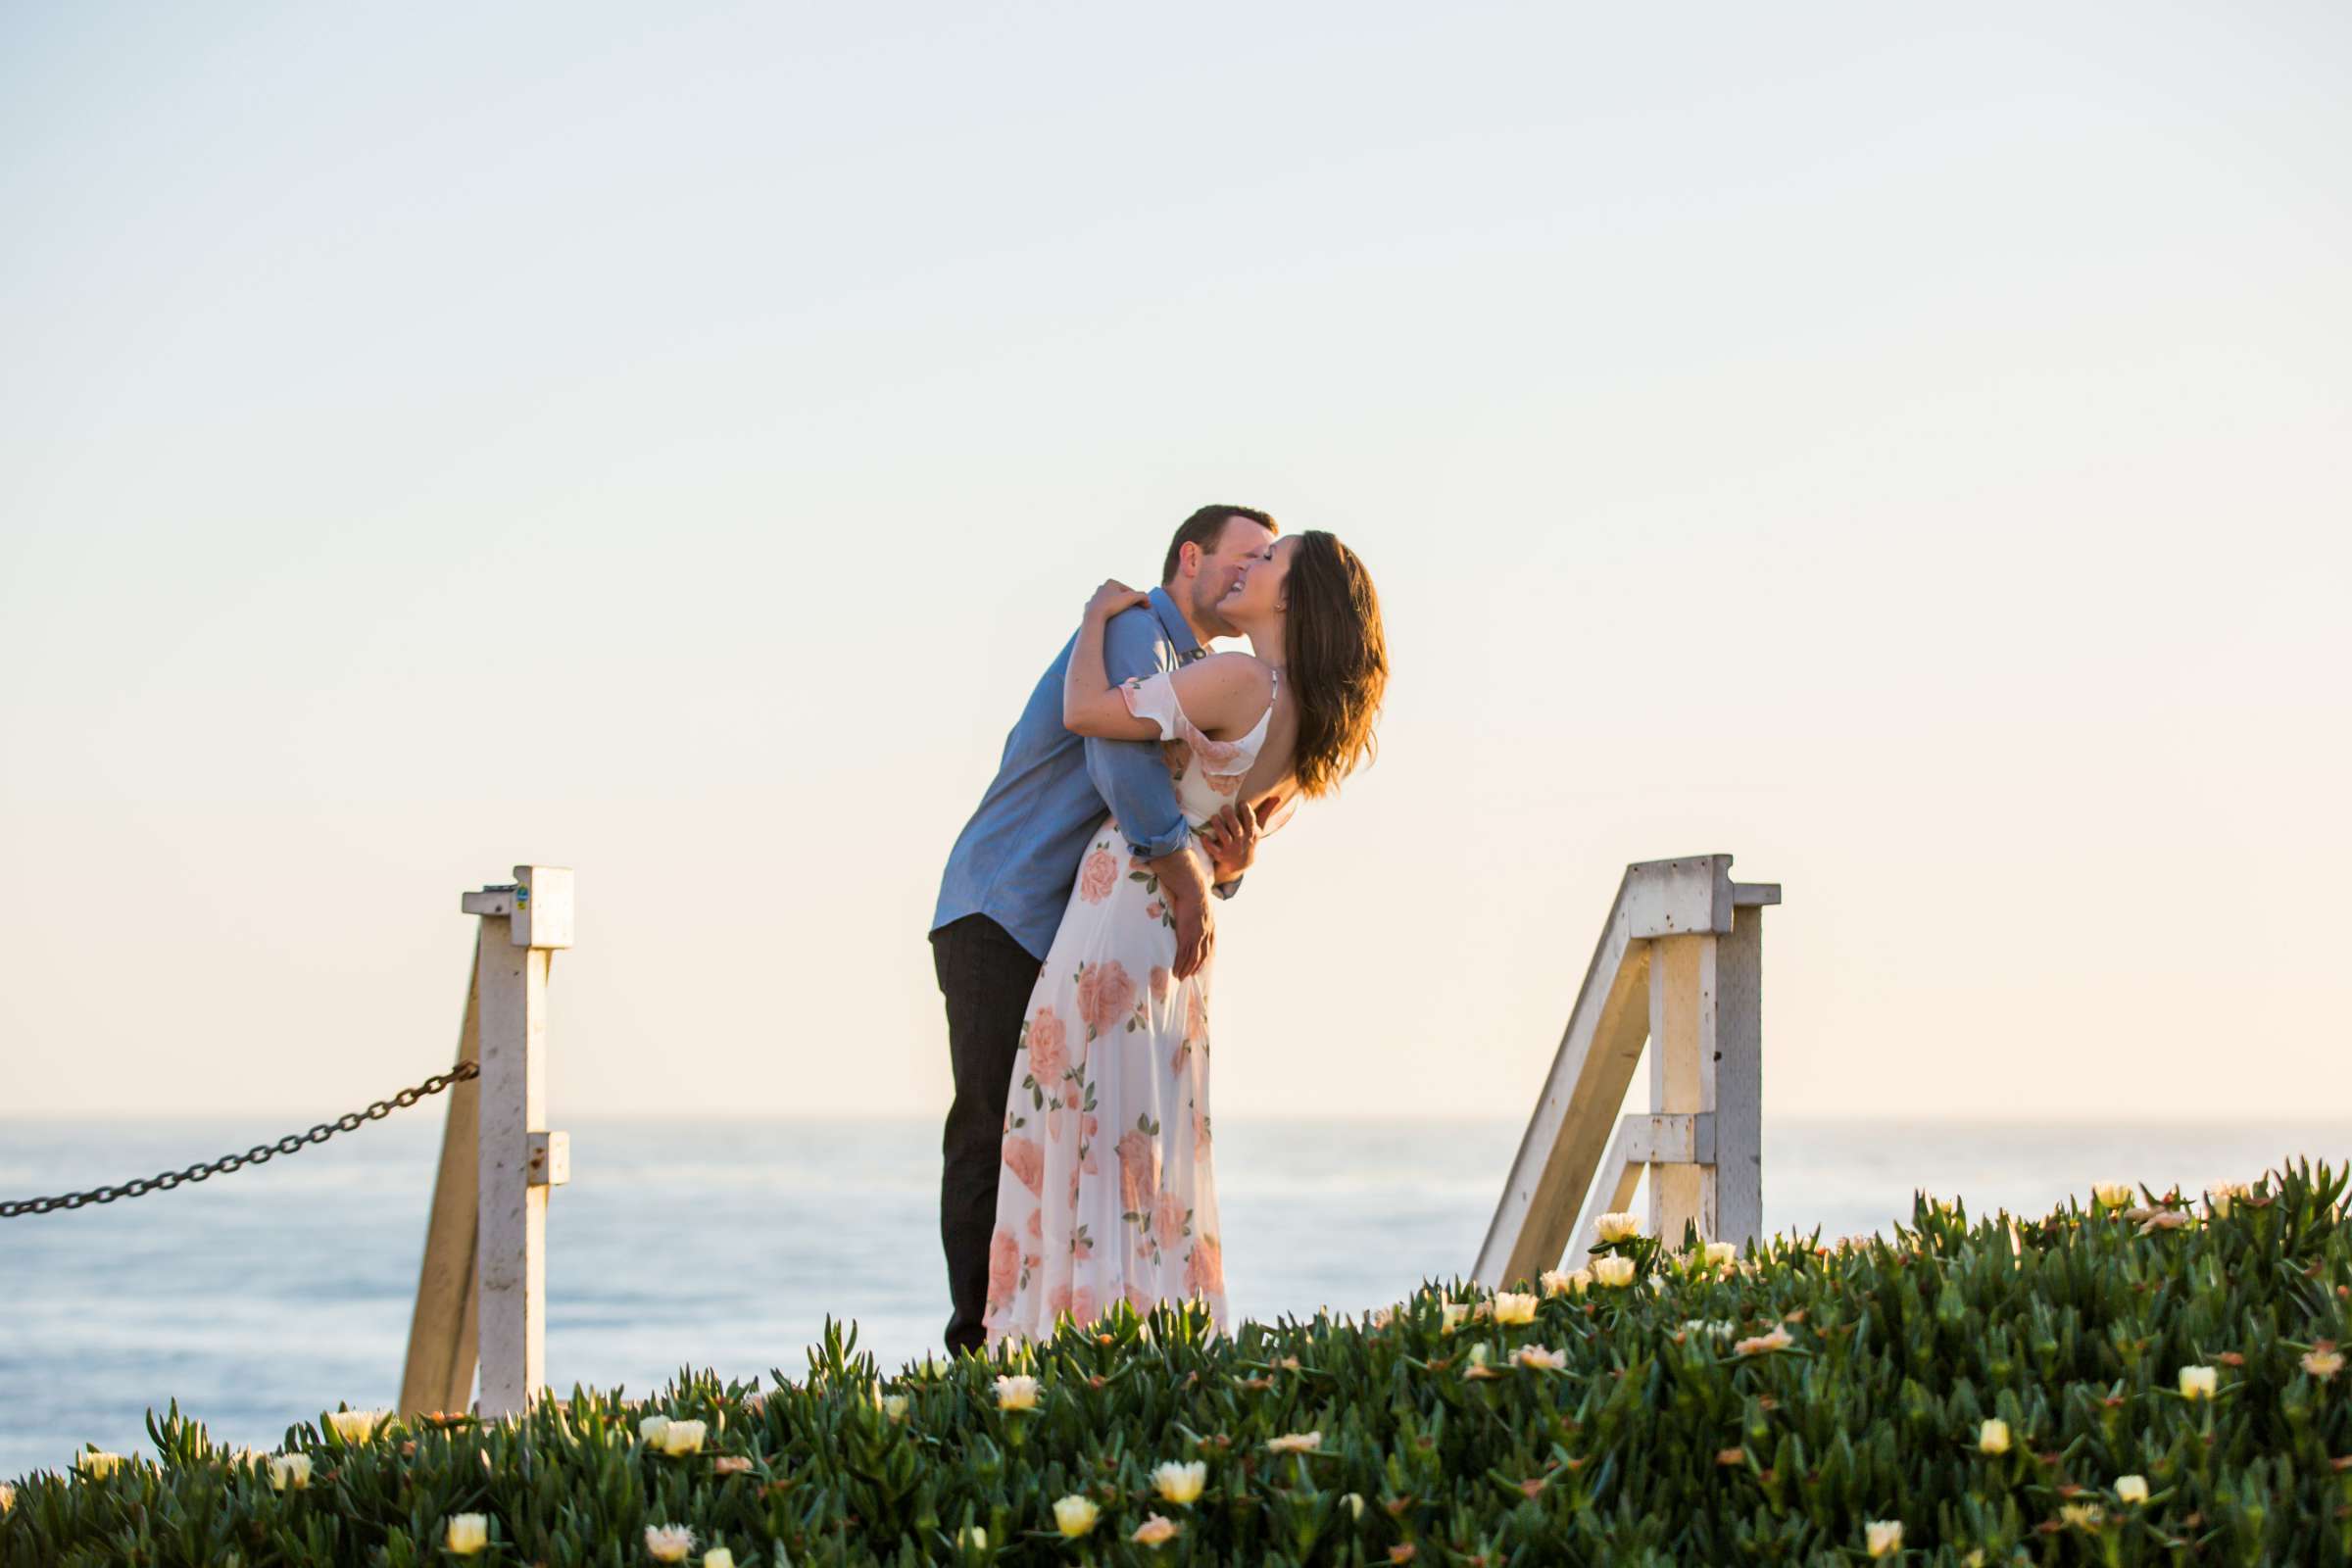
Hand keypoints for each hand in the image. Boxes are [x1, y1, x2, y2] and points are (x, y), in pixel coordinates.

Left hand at [1086, 579, 1148, 620]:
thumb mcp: (1131, 598)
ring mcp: (1094, 597)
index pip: (1128, 590)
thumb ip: (1142, 596)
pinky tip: (1109, 617)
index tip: (1140, 607)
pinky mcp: (1089, 607)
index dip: (1136, 599)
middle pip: (1118, 595)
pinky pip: (1100, 610)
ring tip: (1121, 616)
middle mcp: (1101, 587)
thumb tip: (1148, 601)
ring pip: (1109, 602)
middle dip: (1124, 602)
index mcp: (1111, 582)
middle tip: (1131, 611)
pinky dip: (1105, 612)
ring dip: (1115, 607)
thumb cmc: (1112, 605)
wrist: (1094, 615)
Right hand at [1151, 847, 1214, 979]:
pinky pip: (1183, 954)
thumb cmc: (1194, 892)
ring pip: (1192, 958)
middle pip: (1202, 956)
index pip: (1210, 946)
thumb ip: (1199, 910)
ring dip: (1186, 969)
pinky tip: (1175, 970)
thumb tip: (1194, 908)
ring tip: (1179, 977)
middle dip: (1195, 967)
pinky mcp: (1187, 936)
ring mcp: (1197, 936)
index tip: (1202, 965)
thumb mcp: (1201, 904)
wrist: (1192, 889)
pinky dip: (1180, 964)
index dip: (1206, 957)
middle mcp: (1206, 934)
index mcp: (1210, 926)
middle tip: (1189, 976)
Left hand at [1198, 796, 1274, 883]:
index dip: (1246, 812)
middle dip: (1231, 818)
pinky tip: (1203, 835)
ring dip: (1219, 827)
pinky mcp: (1220, 855)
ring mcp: (1231, 849)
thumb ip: (1265, 812)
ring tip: (1214, 817)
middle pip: (1237, 829)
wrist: (1242, 864)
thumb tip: (1277, 797)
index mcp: (1252, 833)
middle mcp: (1242, 841)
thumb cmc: (1249, 840)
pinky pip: (1213, 850)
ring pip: (1225, 837)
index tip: (1242, 802)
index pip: (1251, 821)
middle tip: (1224, 807)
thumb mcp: (1259, 828)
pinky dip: (1208, 843)